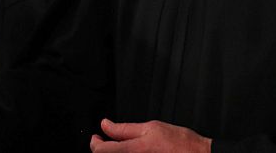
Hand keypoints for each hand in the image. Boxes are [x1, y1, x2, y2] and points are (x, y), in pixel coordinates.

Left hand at [90, 118, 210, 152]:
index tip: (96, 137)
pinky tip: (130, 151)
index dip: (95, 142)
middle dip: (101, 148)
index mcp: (134, 150)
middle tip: (103, 139)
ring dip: (112, 152)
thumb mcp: (151, 127)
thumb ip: (125, 129)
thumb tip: (106, 125)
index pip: (102, 151)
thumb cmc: (180, 143)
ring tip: (116, 145)